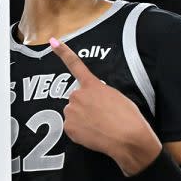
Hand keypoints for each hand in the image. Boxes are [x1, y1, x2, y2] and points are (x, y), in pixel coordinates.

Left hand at [49, 37, 161, 174]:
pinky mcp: (68, 127)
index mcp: (92, 85)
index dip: (63, 52)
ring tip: (100, 126)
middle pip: (76, 99)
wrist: (127, 138)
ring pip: (73, 114)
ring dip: (82, 119)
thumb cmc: (128, 117)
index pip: (75, 65)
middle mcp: (77, 95)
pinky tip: (94, 134)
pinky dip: (80, 132)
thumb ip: (100, 93)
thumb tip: (93, 101)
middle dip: (85, 106)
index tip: (52, 41)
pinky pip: (72, 128)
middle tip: (102, 116)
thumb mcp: (116, 96)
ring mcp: (71, 111)